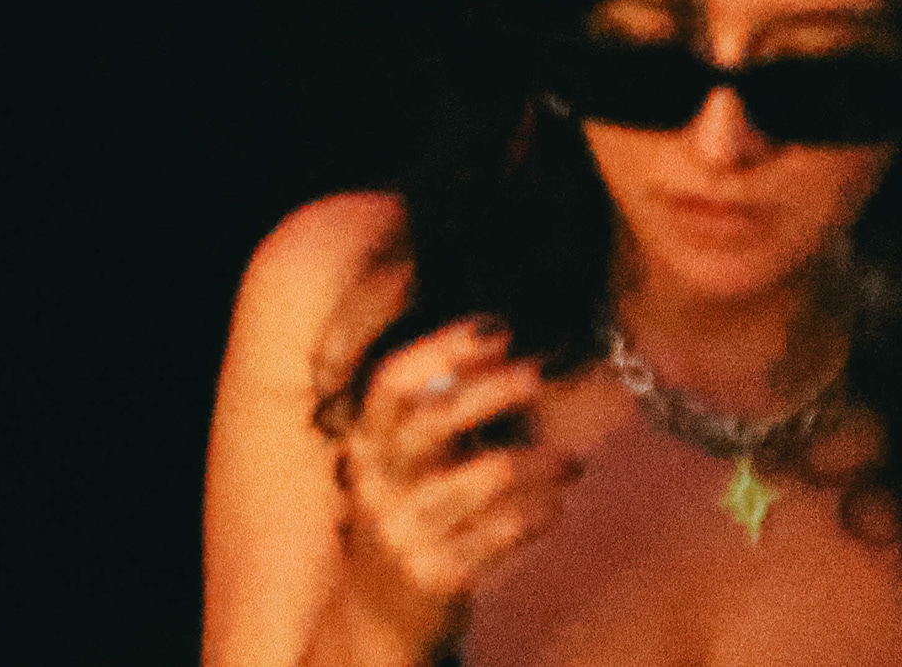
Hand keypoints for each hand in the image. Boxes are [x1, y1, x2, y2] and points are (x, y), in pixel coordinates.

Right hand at [331, 320, 576, 649]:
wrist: (380, 612)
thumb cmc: (408, 518)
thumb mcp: (402, 466)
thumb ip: (436, 418)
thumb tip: (506, 355)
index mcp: (363, 446)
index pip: (391, 383)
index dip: (442, 348)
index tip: (496, 326)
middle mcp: (375, 483)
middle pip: (433, 419)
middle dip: (492, 389)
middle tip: (538, 373)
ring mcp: (403, 530)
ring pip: (486, 477)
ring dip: (542, 462)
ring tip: (574, 461)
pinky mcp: (438, 574)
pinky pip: (505, 531)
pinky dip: (541, 514)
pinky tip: (556, 507)